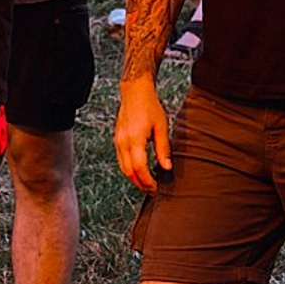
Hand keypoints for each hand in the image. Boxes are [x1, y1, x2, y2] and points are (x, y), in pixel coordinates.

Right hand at [113, 78, 173, 193]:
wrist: (135, 92)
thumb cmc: (150, 106)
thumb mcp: (162, 127)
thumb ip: (163, 148)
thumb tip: (167, 167)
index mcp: (135, 139)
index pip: (140, 167)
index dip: (148, 180)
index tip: (156, 186)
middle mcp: (123, 141)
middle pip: (129, 171)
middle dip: (140, 184)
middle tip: (152, 190)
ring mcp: (118, 140)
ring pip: (123, 167)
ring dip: (134, 178)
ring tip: (146, 184)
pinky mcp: (117, 139)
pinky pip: (121, 159)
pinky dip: (129, 169)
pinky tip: (139, 171)